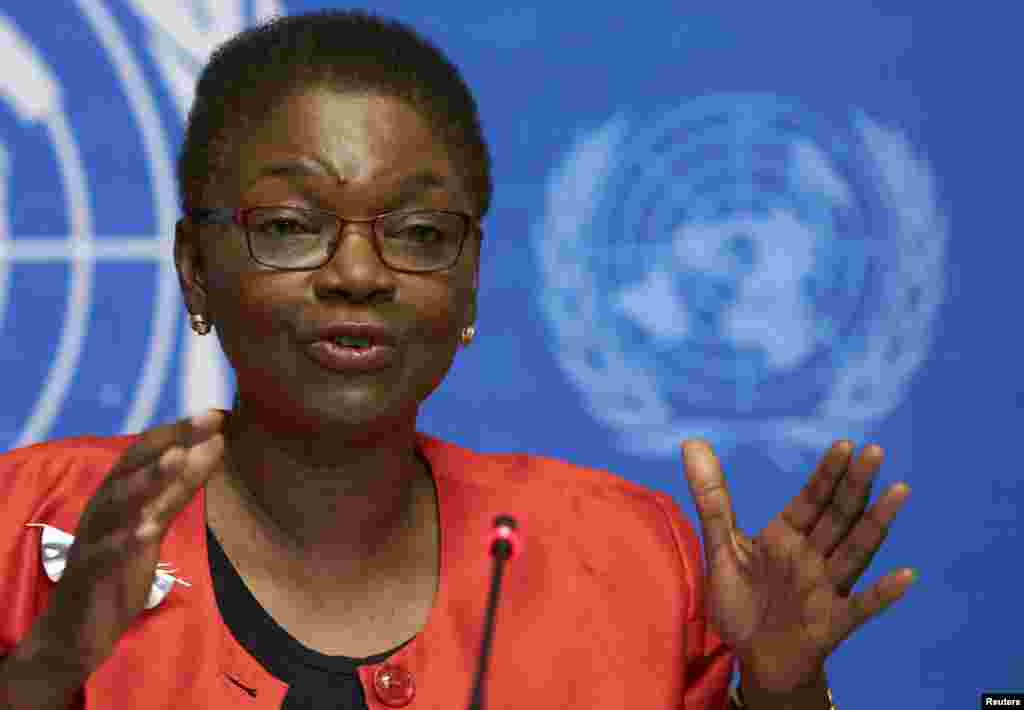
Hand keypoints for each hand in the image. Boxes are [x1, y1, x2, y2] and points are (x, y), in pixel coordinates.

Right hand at [32, 410, 225, 673]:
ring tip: (177, 459)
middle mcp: (103, 508)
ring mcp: (93, 539)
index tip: (216, 413)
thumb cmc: (118, 567)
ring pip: (116, 503)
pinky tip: (147, 530)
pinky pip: (103, 554)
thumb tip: (214, 444)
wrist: (76, 630)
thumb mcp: (154, 522)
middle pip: (133, 467)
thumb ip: (181, 487)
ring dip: (147, 480)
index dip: (180, 431)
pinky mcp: (88, 574)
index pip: (146, 451)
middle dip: (170, 441)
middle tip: (206, 419)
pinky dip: (123, 541)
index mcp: (118, 493)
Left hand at [681, 439, 914, 692]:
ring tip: (900, 490)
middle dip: (855, 484)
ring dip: (877, 522)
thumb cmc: (742, 601)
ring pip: (856, 550)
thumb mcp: (721, 546)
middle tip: (875, 451)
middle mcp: (813, 556)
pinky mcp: (833, 622)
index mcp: (787, 536)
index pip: (811, 499)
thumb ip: (711, 498)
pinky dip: (883, 593)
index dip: (827, 474)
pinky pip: (862, 607)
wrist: (754, 659)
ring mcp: (827, 588)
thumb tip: (691, 442)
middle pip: (838, 515)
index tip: (844, 445)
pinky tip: (906, 575)